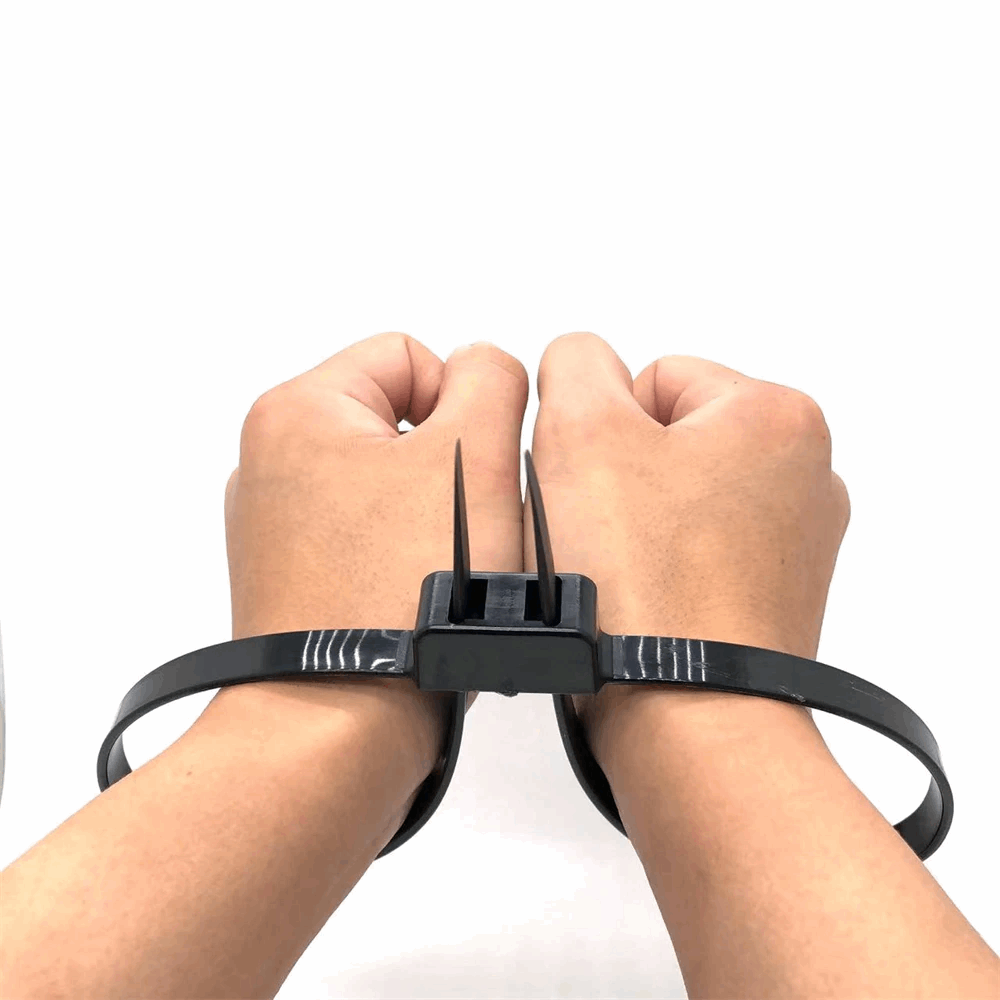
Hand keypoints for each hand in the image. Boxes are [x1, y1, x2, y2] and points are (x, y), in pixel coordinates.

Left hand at [223, 333, 527, 765]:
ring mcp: (279, 528)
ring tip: (444, 569)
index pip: (411, 357)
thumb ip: (493, 378)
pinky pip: (371, 542)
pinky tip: (423, 598)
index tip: (475, 468)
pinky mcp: (295, 581)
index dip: (465, 403)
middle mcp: (273, 463)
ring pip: (392, 489)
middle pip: (402, 426)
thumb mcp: (473, 454)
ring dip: (435, 518)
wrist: (338, 727)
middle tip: (464, 525)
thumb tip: (486, 367)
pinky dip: (406, 559)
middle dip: (451, 468)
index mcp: (298, 410)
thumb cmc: (397, 596)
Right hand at [525, 332, 850, 772]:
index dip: (599, 427)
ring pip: (675, 502)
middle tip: (600, 533)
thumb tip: (583, 367)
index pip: (653, 377)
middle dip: (620, 477)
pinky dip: (660, 571)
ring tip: (618, 573)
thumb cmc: (644, 587)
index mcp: (778, 416)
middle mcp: (806, 476)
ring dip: (635, 526)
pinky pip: (692, 558)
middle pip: (667, 440)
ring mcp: (794, 546)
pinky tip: (640, 603)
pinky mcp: (771, 601)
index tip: (593, 485)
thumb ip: (575, 363)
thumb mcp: (581, 429)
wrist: (686, 721)